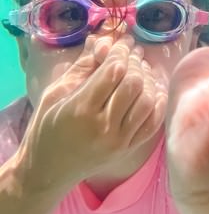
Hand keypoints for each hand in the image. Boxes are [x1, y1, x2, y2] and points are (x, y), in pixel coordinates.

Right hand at [20, 34, 165, 197]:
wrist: (45, 172)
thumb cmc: (45, 130)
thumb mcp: (54, 95)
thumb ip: (82, 67)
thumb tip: (105, 41)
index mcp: (80, 110)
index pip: (113, 72)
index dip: (120, 53)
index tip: (120, 45)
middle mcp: (103, 127)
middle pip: (134, 84)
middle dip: (134, 63)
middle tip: (131, 54)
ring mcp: (119, 141)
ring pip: (147, 100)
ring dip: (147, 80)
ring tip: (139, 70)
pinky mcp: (128, 149)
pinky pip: (153, 121)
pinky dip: (157, 101)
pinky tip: (151, 89)